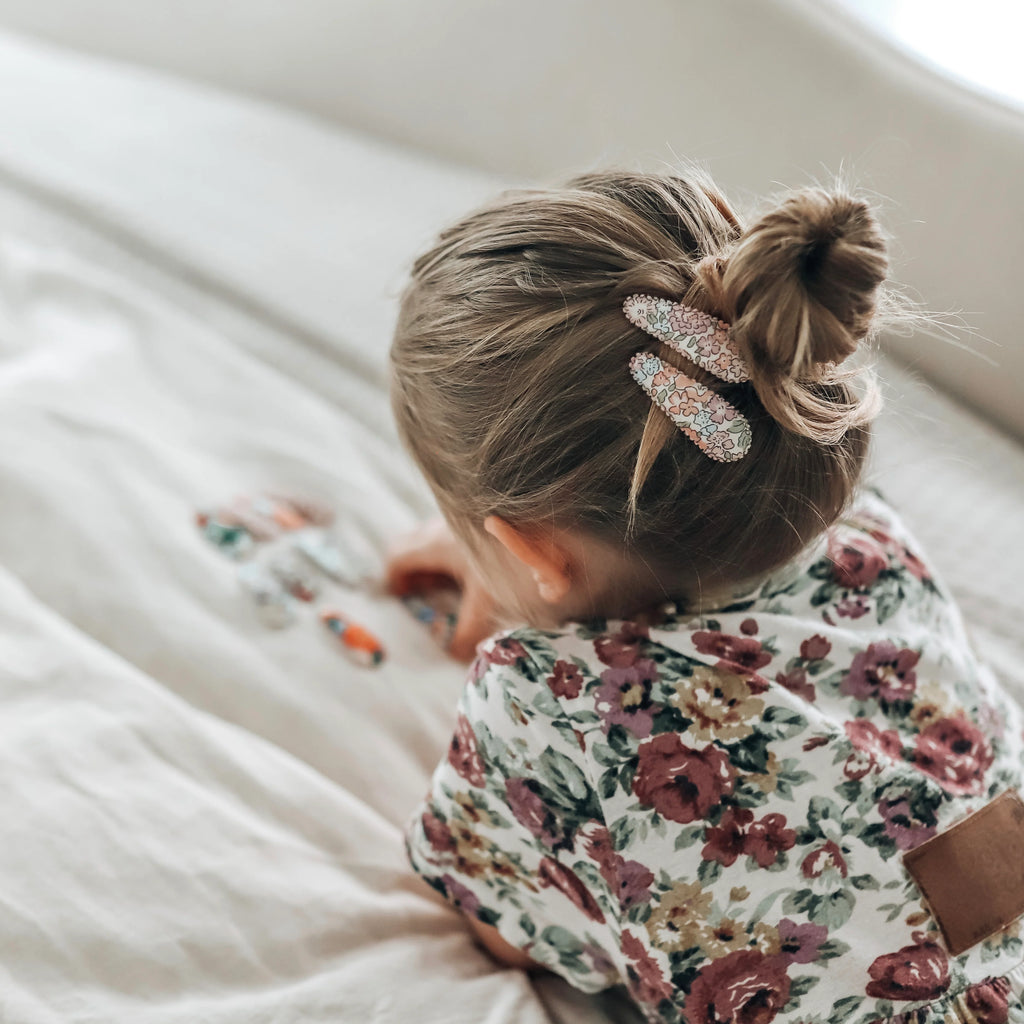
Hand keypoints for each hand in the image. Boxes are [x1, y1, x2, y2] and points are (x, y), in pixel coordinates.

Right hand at [385, 518, 498, 661]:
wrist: (546, 526)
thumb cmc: (509, 557)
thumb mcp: (487, 600)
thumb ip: (468, 630)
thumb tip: (454, 656)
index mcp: (435, 544)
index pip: (396, 557)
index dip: (394, 580)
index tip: (404, 601)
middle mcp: (442, 528)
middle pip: (411, 548)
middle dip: (414, 573)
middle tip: (427, 595)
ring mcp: (459, 522)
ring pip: (432, 542)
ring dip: (436, 566)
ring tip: (453, 589)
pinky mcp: (475, 523)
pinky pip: (452, 539)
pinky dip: (454, 558)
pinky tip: (475, 575)